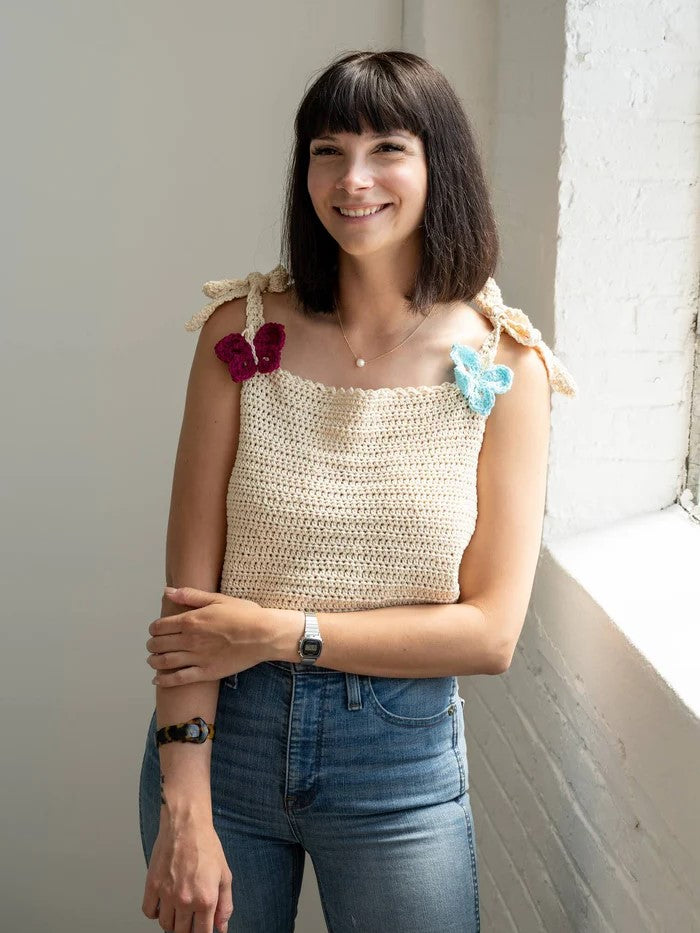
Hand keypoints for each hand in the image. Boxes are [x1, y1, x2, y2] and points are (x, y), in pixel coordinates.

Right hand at [142, 815, 232, 932]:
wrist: (186, 825)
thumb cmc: (206, 845)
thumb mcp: (225, 875)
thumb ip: (225, 905)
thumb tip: (222, 927)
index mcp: (206, 899)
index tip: (202, 930)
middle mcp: (185, 900)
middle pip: (181, 932)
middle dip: (188, 929)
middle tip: (191, 919)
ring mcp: (166, 894)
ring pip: (165, 925)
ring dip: (172, 922)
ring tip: (179, 910)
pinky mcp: (152, 885)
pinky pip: (149, 912)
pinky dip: (155, 912)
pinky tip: (164, 904)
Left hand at [146, 587, 270, 686]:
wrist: (263, 635)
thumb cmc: (244, 614)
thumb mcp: (218, 599)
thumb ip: (191, 596)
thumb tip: (168, 591)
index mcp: (191, 620)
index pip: (160, 626)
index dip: (153, 629)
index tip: (156, 630)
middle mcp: (190, 640)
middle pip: (158, 644)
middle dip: (152, 645)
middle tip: (153, 645)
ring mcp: (197, 658)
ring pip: (164, 662)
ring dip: (154, 661)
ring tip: (153, 660)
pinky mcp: (206, 672)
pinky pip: (178, 679)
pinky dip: (164, 680)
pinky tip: (157, 679)